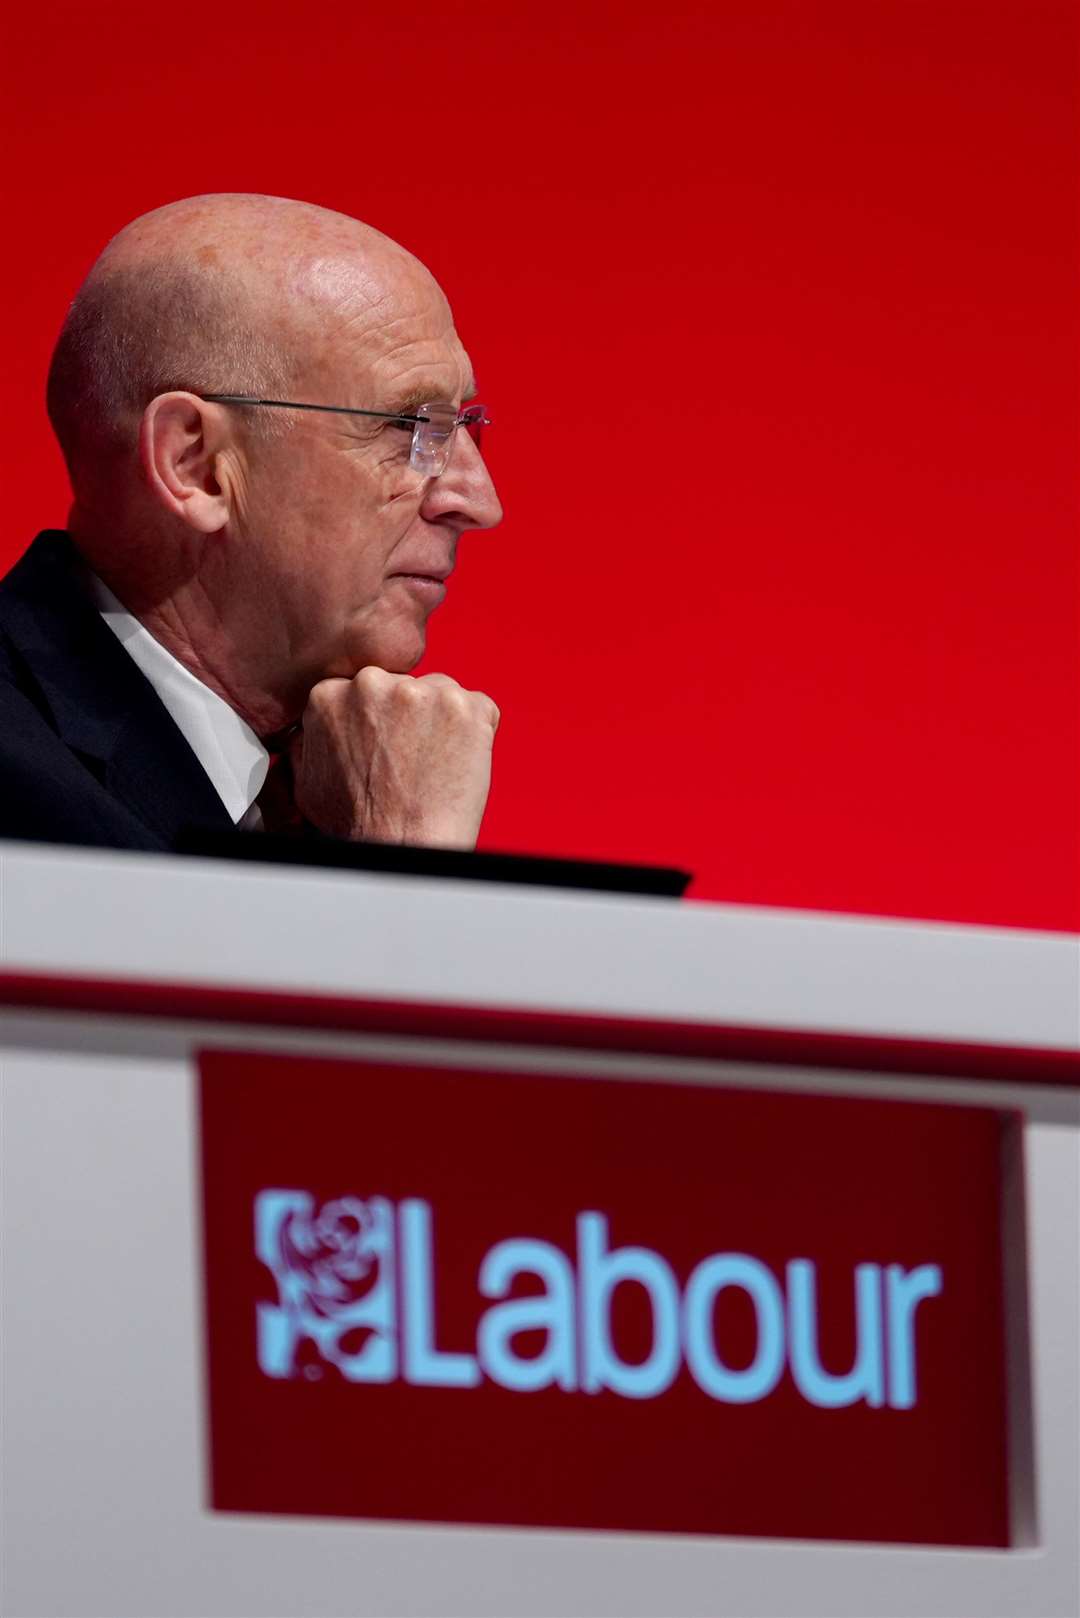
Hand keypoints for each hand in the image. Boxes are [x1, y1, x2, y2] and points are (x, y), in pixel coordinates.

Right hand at [288, 667, 499, 847]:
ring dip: (441, 720)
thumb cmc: (360, 824)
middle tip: (408, 758)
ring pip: (439, 692)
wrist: (405, 845)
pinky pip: (479, 707)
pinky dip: (476, 730)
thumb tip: (314, 725)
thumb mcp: (308, 779)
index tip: (384, 742)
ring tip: (433, 763)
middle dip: (407, 715)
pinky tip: (457, 761)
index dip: (378, 718)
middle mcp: (374, 684)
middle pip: (401, 685)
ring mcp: (424, 692)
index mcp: (330, 694)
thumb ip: (311, 738)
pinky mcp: (468, 707)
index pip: (364, 689)